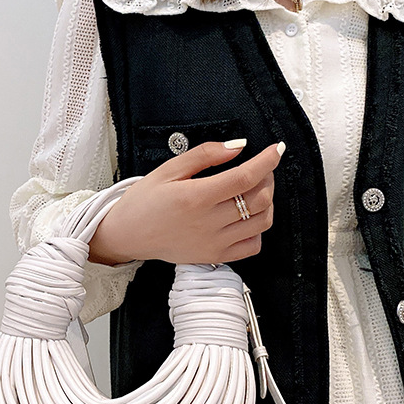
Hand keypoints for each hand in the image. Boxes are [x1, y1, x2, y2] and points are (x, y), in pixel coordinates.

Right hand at [88, 139, 284, 265]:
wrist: (128, 235)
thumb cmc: (144, 202)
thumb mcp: (168, 169)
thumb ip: (205, 155)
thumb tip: (237, 147)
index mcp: (196, 197)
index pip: (246, 177)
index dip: (267, 161)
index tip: (276, 150)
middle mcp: (208, 222)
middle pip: (259, 198)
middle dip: (268, 178)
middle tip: (261, 168)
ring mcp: (213, 242)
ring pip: (262, 222)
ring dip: (267, 203)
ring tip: (255, 191)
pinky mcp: (215, 256)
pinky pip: (252, 246)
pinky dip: (258, 229)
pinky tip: (247, 217)